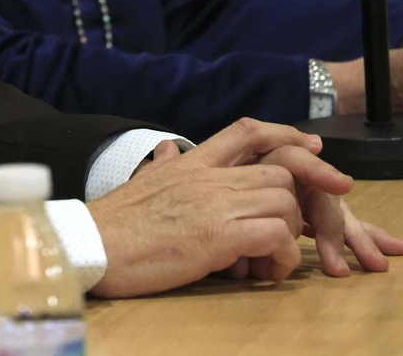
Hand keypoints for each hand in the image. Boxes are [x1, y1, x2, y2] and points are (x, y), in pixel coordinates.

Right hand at [86, 118, 402, 297]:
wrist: (89, 244)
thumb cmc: (112, 223)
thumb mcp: (141, 183)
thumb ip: (162, 166)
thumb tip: (165, 152)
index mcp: (192, 162)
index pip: (248, 131)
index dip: (287, 135)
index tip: (314, 146)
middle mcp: (208, 175)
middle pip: (281, 171)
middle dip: (303, 198)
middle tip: (302, 229)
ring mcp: (215, 202)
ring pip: (284, 202)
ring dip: (289, 234)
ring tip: (272, 259)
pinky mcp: (217, 236)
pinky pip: (273, 236)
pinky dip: (279, 256)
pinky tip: (264, 271)